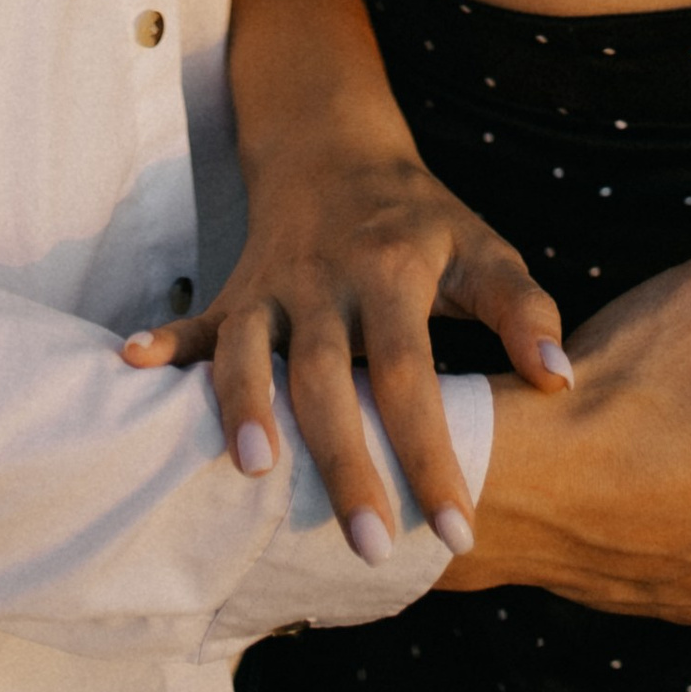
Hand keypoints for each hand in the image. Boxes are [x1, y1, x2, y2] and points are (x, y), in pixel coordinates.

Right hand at [121, 141, 564, 559]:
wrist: (337, 145)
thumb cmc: (423, 218)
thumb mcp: (483, 247)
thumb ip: (522, 310)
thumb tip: (560, 381)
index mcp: (393, 273)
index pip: (413, 373)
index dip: (434, 452)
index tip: (458, 529)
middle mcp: (327, 281)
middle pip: (328, 376)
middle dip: (345, 462)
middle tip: (368, 547)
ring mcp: (273, 284)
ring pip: (251, 348)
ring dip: (243, 402)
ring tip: (250, 470)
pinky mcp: (234, 288)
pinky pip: (195, 318)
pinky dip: (164, 342)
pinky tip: (130, 365)